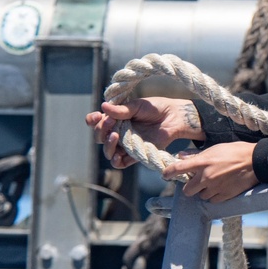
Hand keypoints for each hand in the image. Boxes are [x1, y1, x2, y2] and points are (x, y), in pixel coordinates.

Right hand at [85, 97, 205, 168]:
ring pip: (108, 151)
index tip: (97, 116)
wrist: (174, 117)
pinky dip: (116, 161)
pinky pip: (120, 163)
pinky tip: (117, 156)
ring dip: (107, 145)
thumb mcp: (137, 105)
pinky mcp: (135, 155)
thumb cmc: (155, 108)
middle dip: (101, 130)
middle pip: (100, 137)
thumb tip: (104, 107)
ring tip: (115, 136)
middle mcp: (118, 132)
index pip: (96, 122)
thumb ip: (122, 110)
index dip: (93, 120)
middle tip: (111, 122)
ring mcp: (126, 144)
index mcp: (115, 118)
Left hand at [163, 142, 257, 201]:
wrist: (256, 161)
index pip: (178, 169)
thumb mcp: (215, 148)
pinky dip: (214, 196)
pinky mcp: (224, 196)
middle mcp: (206, 176)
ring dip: (204, 191)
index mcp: (202, 162)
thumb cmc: (236, 151)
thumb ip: (197, 155)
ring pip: (201, 196)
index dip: (168, 173)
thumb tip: (181, 156)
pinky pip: (213, 200)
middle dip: (190, 187)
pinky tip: (221, 188)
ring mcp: (215, 187)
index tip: (165, 175)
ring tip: (214, 183)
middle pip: (187, 190)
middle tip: (196, 182)